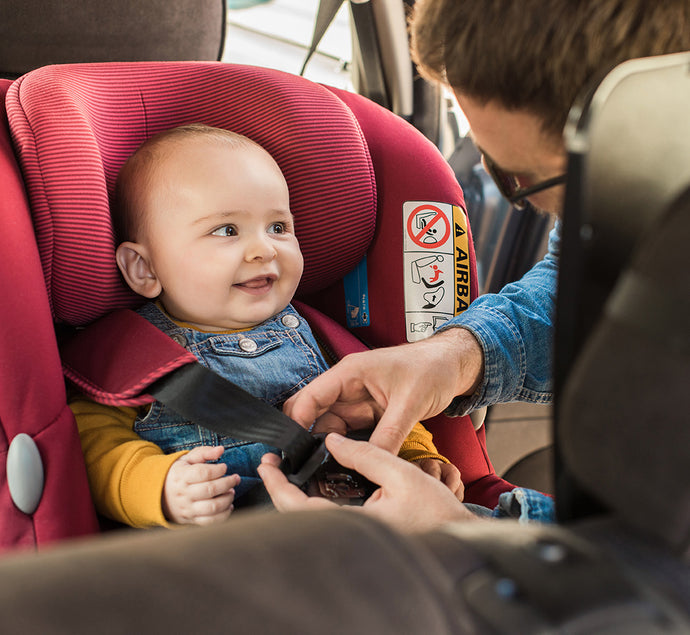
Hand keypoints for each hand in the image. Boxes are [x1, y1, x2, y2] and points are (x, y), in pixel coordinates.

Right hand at [162, 446, 239, 525]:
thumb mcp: (187, 459)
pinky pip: (210, 521)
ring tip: (231, 491)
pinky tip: (228, 505)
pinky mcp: (192, 519)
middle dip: (227, 483)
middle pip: (210, 490)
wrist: (160, 495)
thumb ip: (204, 452)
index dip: (217, 469)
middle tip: (235, 479)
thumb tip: (220, 450)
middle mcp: (184, 494)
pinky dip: (224, 514)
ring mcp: (188, 508)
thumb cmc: (179, 474)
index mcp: (181, 476)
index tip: (224, 467)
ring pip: (212, 507)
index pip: (202, 473)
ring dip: (227, 499)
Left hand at [257, 434, 481, 532]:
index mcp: (355, 524)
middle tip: (273, 463)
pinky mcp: (361, 534)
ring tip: (289, 468)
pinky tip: (316, 481)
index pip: (300, 508)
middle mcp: (350, 534)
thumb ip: (366, 455)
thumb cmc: (436, 511)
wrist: (459, 536)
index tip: (267, 465)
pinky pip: (327, 517)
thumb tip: (333, 440)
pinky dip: (314, 499)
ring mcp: (354, 537)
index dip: (278, 486)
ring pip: (312, 517)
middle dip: (281, 488)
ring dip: (296, 493)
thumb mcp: (402, 473)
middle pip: (299, 516)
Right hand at [283, 328, 483, 452]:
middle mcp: (348, 386)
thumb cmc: (432, 369)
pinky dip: (348, 448)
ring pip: (331, 427)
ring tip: (327, 470)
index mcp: (350, 373)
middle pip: (314, 414)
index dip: (297, 422)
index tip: (293, 450)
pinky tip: (348, 464)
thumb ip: (389, 435)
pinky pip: (350, 433)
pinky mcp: (369, 413)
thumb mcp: (410, 403)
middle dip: (308, 438)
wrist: (453, 365)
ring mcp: (358, 401)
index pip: (311, 397)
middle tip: (307, 466)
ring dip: (330, 446)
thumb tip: (372, 462)